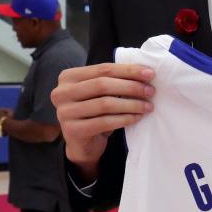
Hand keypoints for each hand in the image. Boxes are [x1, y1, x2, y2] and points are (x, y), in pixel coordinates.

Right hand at [51, 63, 155, 181]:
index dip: (128, 70)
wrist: (82, 142)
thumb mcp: (100, 92)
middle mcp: (61, 92)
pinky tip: (137, 118)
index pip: (103, 69)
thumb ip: (114, 80)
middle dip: (131, 87)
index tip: (150, 73)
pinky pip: (105, 122)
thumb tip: (145, 71)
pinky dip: (125, 119)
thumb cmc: (95, 112)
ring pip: (105, 104)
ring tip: (148, 106)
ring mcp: (64, 112)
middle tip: (151, 91)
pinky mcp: (72, 130)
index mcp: (68, 77)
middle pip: (103, 84)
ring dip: (131, 104)